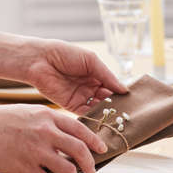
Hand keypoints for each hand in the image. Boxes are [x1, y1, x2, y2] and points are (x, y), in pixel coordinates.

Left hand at [0, 32, 127, 114]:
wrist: (40, 60)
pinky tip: (103, 119)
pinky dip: (95, 116)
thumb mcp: (91, 61)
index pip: (113, 86)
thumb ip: (107, 76)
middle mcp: (90, 86)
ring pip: (98, 107)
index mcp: (96, 73)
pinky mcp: (71, 106)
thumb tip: (125, 90)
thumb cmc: (65, 54)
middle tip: (127, 113)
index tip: (133, 101)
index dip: (121, 93)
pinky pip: (86, 113)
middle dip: (116, 105)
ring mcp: (81, 96)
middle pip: (107, 98)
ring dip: (107, 112)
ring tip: (118, 117)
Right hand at [0, 83, 107, 172]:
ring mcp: (36, 150)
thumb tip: (64, 137)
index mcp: (48, 117)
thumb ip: (48, 123)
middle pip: (80, 150)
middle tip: (91, 172)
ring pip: (67, 170)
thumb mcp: (30, 113)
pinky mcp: (24, 166)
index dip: (95, 141)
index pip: (81, 129)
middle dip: (90, 164)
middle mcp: (46, 132)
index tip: (102, 149)